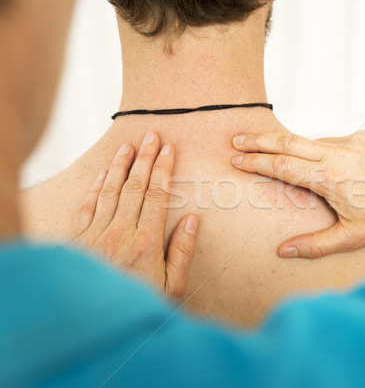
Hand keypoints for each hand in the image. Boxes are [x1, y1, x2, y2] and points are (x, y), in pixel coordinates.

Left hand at [71, 132, 199, 299]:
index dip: (163, 169)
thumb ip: (182, 252)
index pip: (157, 195)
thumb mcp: (173, 287)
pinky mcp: (78, 240)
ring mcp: (96, 235)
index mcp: (146, 242)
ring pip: (110, 191)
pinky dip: (95, 187)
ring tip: (129, 146)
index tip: (169, 150)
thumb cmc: (140, 304)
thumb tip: (192, 220)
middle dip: (145, 158)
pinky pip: (87, 206)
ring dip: (120, 166)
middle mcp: (120, 233)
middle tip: (152, 136)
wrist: (95, 322)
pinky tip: (102, 174)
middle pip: (134, 186)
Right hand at [231, 130, 364, 258]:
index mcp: (329, 178)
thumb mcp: (351, 238)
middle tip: (237, 138)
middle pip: (287, 143)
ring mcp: (351, 141)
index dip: (256, 162)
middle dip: (259, 141)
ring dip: (288, 146)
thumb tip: (282, 252)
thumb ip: (314, 245)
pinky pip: (331, 140)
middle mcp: (337, 153)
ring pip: (310, 141)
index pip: (282, 166)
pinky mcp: (363, 135)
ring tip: (270, 151)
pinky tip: (318, 161)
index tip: (237, 158)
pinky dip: (318, 148)